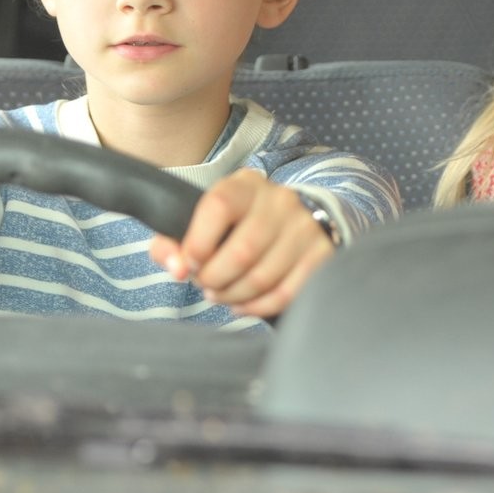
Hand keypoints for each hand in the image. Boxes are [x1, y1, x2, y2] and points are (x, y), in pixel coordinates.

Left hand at [149, 170, 335, 318]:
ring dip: (233, 296)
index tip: (190, 262)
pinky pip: (286, 293)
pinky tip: (243, 304)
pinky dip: (258, 307)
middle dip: (214, 279)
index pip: (218, 206)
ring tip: (222, 294)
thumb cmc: (236, 225)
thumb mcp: (202, 221)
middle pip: (241, 252)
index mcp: (245, 185)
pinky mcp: (321, 253)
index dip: (198, 242)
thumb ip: (172, 241)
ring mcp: (304, 227)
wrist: (291, 220)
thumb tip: (176, 269)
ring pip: (262, 277)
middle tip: (206, 284)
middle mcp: (279, 201)